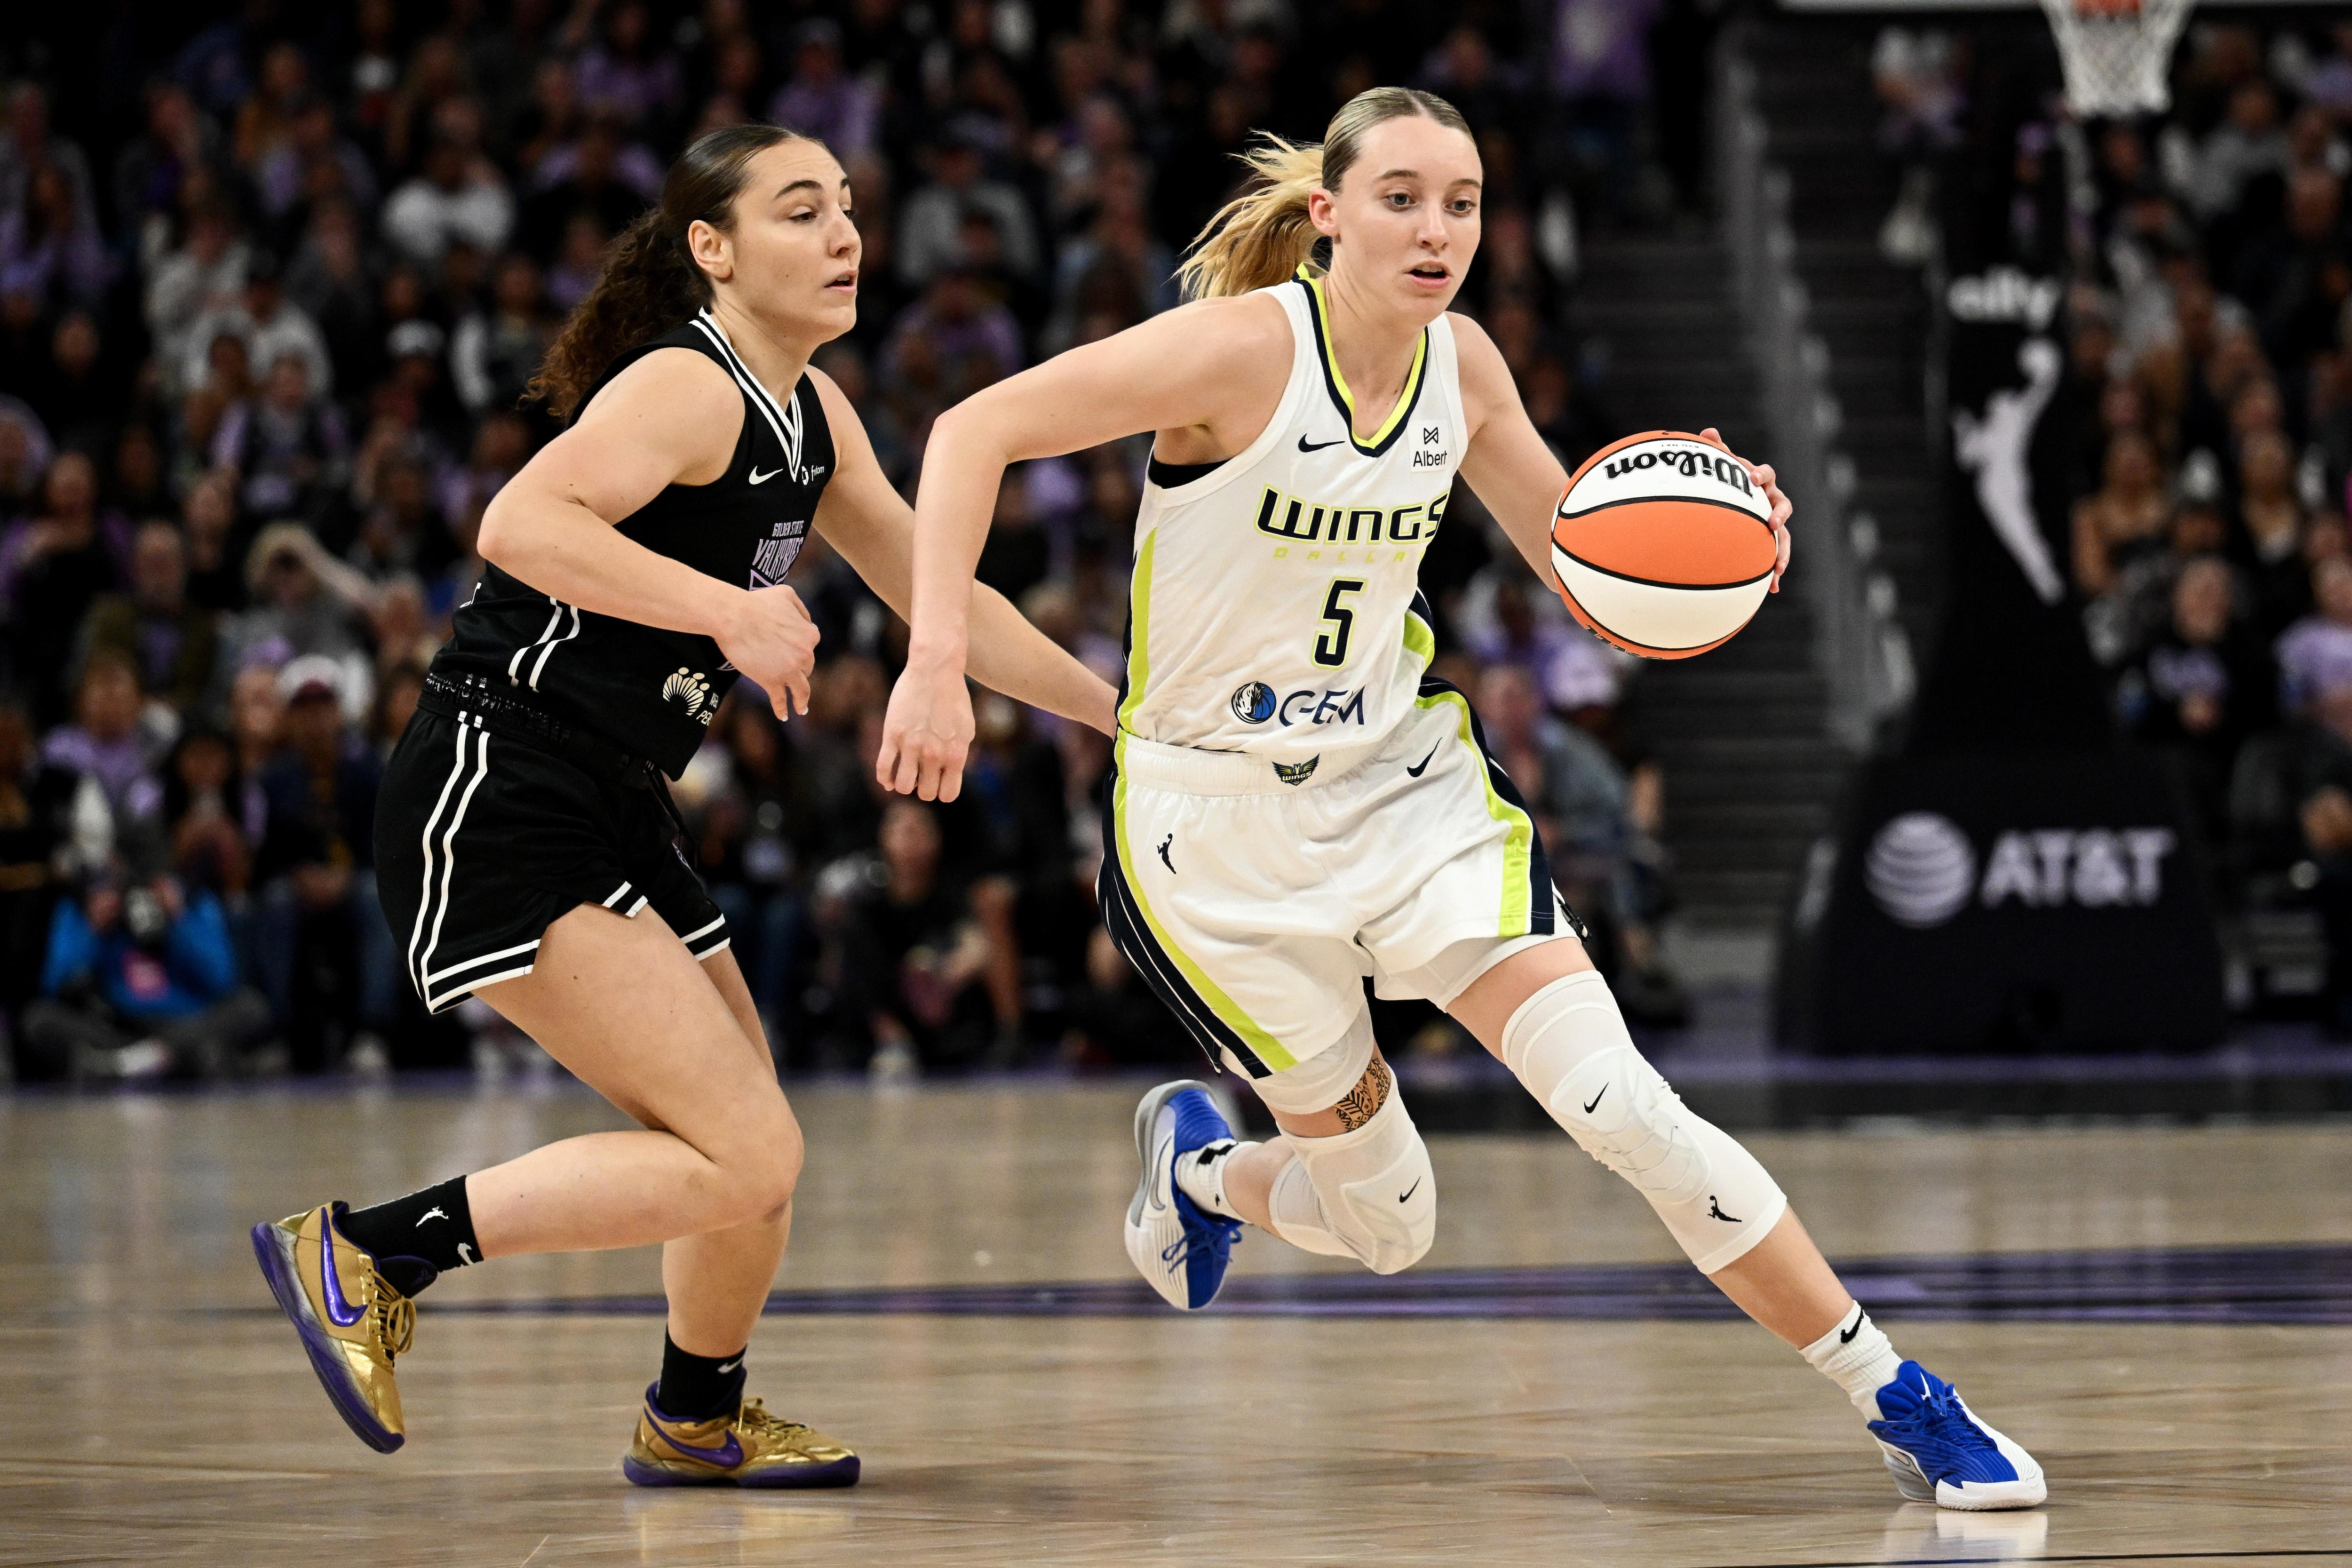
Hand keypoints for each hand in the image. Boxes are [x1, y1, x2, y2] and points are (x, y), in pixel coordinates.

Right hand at [715, 585, 818, 719]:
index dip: (799, 648)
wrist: (734, 616)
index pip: (809, 645)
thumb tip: (807, 622)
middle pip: (806, 667)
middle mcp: (804, 654)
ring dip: (802, 700)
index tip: (792, 652)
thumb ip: (800, 609)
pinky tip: (784, 716)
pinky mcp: (772, 681)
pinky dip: (783, 709)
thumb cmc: (756, 603)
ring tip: (801, 709)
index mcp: (809, 634)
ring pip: (801, 689)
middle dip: (798, 670)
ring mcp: (789, 670)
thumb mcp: (786, 594)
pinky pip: (781, 699)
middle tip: (789, 675)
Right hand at [876, 658, 974, 800]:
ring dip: (904, 784)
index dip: (941, 791)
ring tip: (906, 772)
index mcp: (955, 754)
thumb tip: (949, 775)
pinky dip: (884, 778)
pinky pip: (882, 768)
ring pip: (902, 786)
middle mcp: (934, 753)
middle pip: (925, 793)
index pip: (947, 794)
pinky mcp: (892, 734)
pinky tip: (887, 778)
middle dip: (923, 788)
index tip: (938, 780)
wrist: (935, 670)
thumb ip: (960, 755)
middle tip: (921, 774)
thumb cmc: (954, 698)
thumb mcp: (967, 729)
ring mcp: (911, 745)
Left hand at [1699, 427, 1792, 592]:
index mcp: (1761, 482)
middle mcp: (1772, 501)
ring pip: (1784, 536)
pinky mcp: (1770, 542)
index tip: (1751, 477)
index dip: (1760, 474)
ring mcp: (1774, 522)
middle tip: (1772, 522)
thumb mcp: (1722, 468)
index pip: (1765, 474)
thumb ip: (1717, 451)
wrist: (1735, 504)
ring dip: (1783, 550)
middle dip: (1780, 514)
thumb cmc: (1729, 483)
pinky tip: (1773, 589)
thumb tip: (1708, 431)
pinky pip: (1775, 556)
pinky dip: (1774, 572)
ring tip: (1779, 567)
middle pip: (1783, 505)